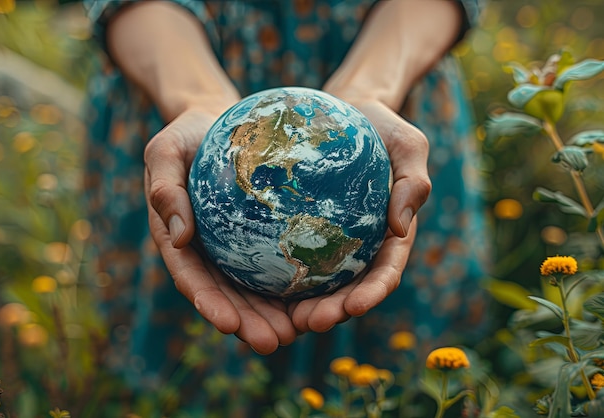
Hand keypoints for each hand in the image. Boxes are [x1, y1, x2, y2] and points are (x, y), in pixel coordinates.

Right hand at [144, 110, 296, 353]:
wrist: (218, 118)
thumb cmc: (187, 133)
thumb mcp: (166, 152)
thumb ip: (164, 190)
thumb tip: (177, 239)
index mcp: (177, 239)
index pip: (192, 279)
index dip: (209, 305)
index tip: (229, 325)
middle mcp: (206, 249)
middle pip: (227, 294)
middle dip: (248, 323)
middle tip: (273, 342)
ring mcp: (234, 244)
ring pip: (254, 286)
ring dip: (274, 313)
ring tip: (300, 332)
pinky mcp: (261, 232)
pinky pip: (278, 258)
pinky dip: (295, 279)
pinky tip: (321, 293)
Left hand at [288, 99, 430, 332]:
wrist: (347, 111)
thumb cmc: (382, 127)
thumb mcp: (408, 145)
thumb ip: (414, 183)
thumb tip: (401, 229)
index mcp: (390, 236)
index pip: (384, 273)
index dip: (372, 294)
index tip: (354, 307)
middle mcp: (361, 246)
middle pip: (348, 289)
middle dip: (333, 312)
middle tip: (310, 323)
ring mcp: (331, 240)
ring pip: (316, 282)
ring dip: (301, 305)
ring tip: (282, 319)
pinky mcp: (302, 228)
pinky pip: (288, 251)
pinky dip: (276, 271)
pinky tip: (252, 282)